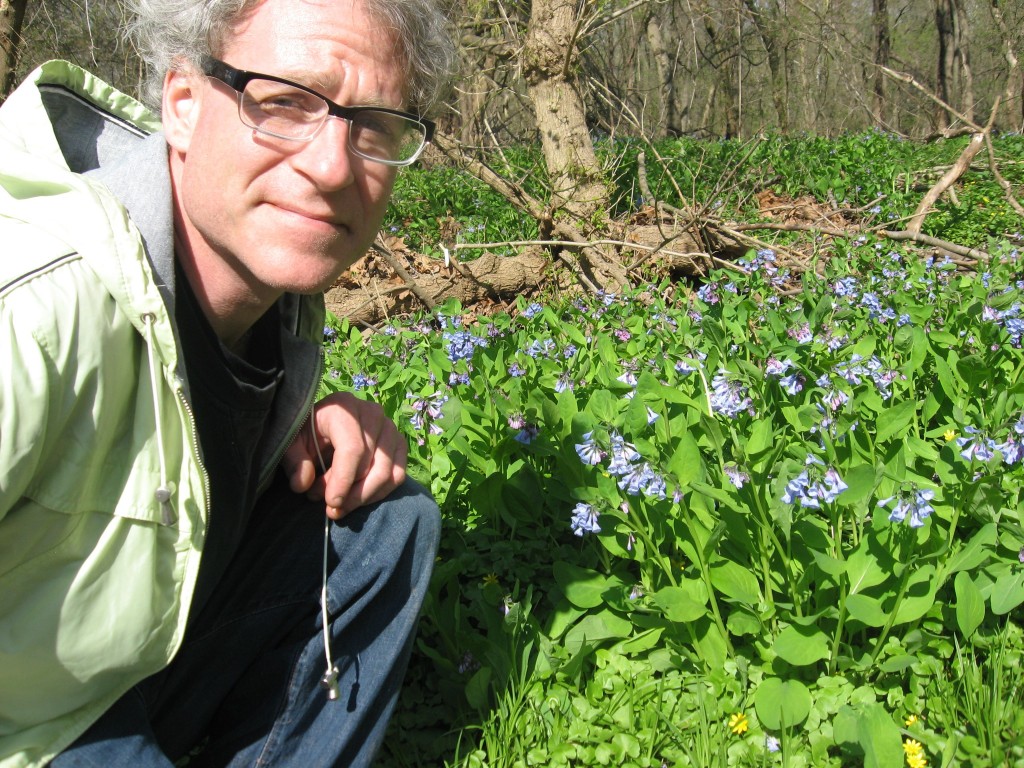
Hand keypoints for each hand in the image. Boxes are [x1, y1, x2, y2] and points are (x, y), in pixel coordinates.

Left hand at [281, 392, 407, 518]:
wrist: (324, 423)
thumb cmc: (307, 432)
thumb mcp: (292, 444)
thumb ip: (295, 462)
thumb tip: (302, 484)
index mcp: (344, 408)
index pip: (353, 449)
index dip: (343, 480)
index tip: (332, 503)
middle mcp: (372, 413)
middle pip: (371, 464)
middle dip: (351, 494)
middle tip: (331, 508)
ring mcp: (390, 428)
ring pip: (387, 473)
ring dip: (364, 496)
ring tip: (341, 505)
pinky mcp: (399, 443)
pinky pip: (397, 476)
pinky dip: (379, 493)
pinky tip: (359, 499)